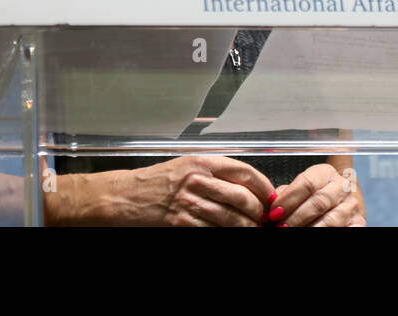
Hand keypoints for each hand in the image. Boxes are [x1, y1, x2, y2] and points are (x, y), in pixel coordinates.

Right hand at [111, 155, 276, 226]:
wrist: (126, 196)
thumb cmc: (156, 181)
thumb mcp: (186, 166)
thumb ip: (214, 173)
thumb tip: (244, 186)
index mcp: (201, 162)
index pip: (244, 172)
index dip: (263, 186)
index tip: (271, 196)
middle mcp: (198, 180)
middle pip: (242, 197)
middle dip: (259, 211)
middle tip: (264, 217)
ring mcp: (190, 203)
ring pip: (232, 218)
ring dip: (247, 226)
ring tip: (252, 229)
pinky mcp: (182, 222)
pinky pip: (213, 230)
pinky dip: (227, 234)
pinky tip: (232, 234)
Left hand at [269, 163, 364, 225]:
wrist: (338, 205)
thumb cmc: (314, 196)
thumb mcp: (300, 189)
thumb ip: (287, 194)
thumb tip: (271, 203)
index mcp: (326, 173)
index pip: (307, 183)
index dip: (288, 199)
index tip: (274, 212)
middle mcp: (342, 187)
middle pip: (318, 202)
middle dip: (296, 217)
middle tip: (281, 226)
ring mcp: (352, 206)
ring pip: (329, 220)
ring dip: (309, 229)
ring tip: (292, 232)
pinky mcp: (358, 223)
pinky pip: (342, 230)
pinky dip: (324, 234)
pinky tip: (311, 235)